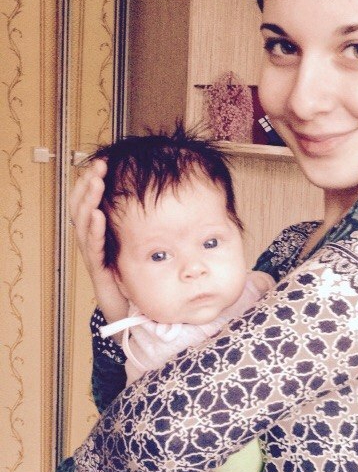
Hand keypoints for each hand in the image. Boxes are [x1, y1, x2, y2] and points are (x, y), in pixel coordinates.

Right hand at [69, 157, 127, 322]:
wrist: (126, 310)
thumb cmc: (130, 274)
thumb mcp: (134, 242)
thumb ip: (140, 223)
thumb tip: (162, 195)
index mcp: (98, 232)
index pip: (87, 200)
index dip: (91, 181)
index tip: (102, 162)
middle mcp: (91, 241)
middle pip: (81, 207)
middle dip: (89, 184)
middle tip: (99, 166)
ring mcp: (93, 255)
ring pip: (84, 224)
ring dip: (90, 201)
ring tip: (97, 182)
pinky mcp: (98, 270)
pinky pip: (93, 248)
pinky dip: (94, 230)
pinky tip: (97, 215)